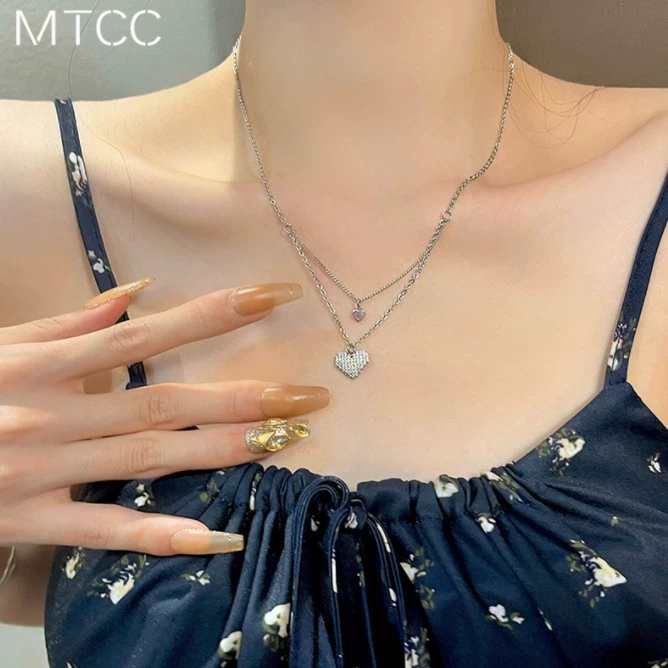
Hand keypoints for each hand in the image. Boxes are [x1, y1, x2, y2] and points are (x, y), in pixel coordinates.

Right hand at [0, 279, 327, 556]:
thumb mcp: (3, 343)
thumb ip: (73, 322)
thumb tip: (140, 294)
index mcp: (47, 365)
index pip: (151, 335)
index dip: (216, 314)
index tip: (273, 298)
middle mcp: (55, 416)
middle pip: (167, 403)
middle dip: (244, 396)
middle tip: (309, 395)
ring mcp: (47, 472)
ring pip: (153, 459)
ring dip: (225, 451)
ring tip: (288, 442)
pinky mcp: (33, 521)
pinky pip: (108, 530)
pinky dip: (165, 535)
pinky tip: (222, 535)